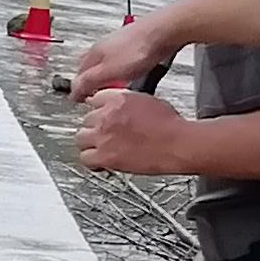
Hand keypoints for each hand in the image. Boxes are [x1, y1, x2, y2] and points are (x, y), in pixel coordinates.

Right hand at [70, 14, 177, 101]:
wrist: (163, 31)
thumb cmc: (138, 48)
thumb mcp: (109, 71)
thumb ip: (90, 81)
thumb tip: (73, 91)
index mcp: (94, 53)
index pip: (78, 73)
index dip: (77, 88)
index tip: (79, 98)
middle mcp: (105, 46)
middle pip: (90, 65)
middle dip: (89, 79)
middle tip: (90, 92)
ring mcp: (120, 44)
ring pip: (106, 61)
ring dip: (105, 74)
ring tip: (109, 85)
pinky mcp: (135, 44)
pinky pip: (122, 59)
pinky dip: (120, 69)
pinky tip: (129, 74)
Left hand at [76, 85, 202, 173]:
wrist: (178, 144)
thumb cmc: (171, 125)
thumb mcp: (148, 100)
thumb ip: (127, 102)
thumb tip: (121, 106)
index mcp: (118, 98)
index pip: (94, 99)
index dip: (98, 109)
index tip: (100, 114)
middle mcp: (107, 115)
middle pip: (86, 119)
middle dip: (95, 127)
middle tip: (104, 134)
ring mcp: (104, 136)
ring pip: (80, 138)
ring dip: (90, 143)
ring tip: (100, 147)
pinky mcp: (105, 156)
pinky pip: (85, 158)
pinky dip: (91, 161)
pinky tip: (99, 162)